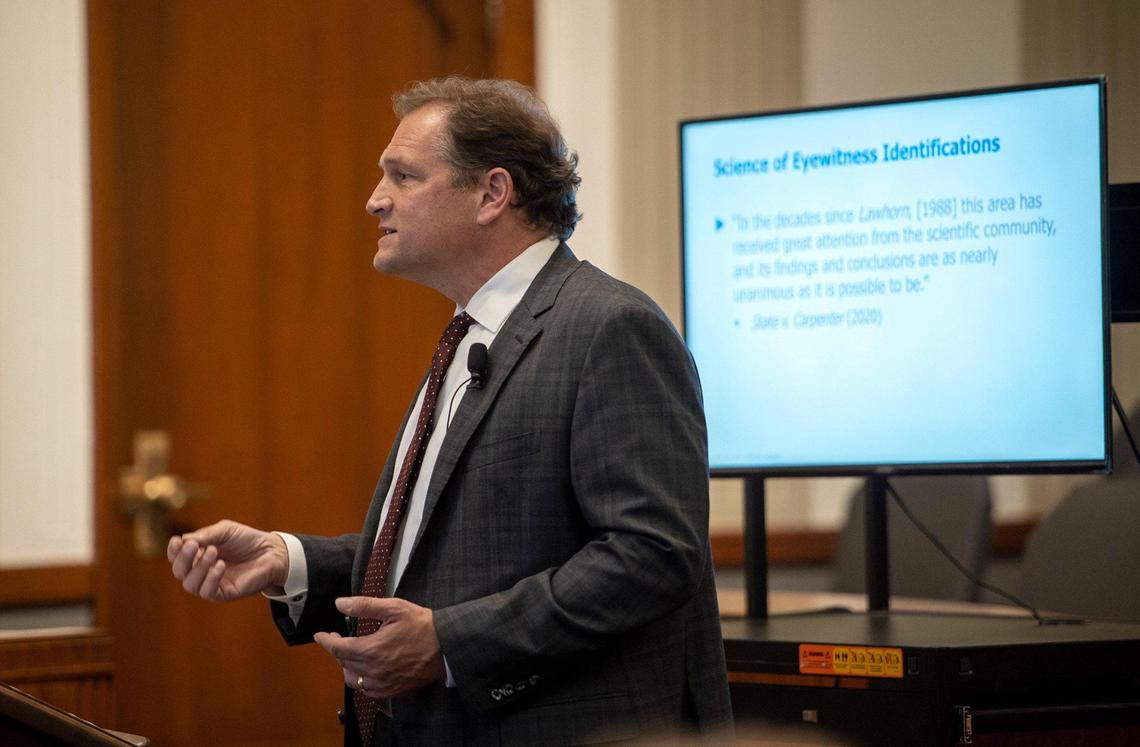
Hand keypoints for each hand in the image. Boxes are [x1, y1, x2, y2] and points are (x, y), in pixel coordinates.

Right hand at [167, 519, 289, 601]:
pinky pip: (207, 592)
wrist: (271, 551)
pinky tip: (220, 566)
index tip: (177, 540)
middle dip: (183, 558)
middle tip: (194, 545)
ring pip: (190, 584)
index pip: (176, 557)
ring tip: (213, 552)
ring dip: (198, 568)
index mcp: (197, 555)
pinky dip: (210, 579)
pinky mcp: (224, 593)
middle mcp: (201, 571)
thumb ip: (206, 535)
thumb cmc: (247, 539)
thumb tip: (183, 540)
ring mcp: (212, 583)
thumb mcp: (225, 530)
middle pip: (179, 572)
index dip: (173, 550)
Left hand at [314, 597, 445, 698]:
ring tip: (351, 656)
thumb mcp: (394, 608)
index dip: (326, 642)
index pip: (338, 649)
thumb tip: (341, 603)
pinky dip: (363, 681)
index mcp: (371, 650)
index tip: (320, 635)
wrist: (447, 646)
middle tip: (339, 639)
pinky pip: (369, 691)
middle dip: (338, 651)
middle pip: (344, 664)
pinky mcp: (393, 690)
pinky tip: (367, 671)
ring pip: (354, 680)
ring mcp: (383, 683)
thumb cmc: (423, 625)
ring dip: (348, 668)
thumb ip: (364, 606)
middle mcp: (373, 670)